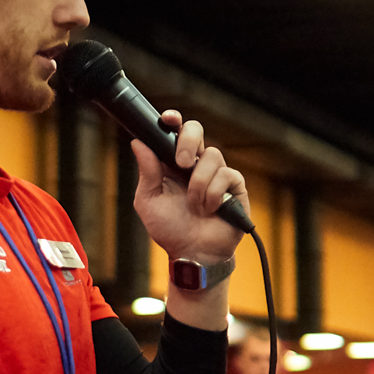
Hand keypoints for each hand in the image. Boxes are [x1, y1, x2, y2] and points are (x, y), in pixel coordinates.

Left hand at [129, 111, 246, 263]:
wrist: (193, 254)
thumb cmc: (170, 229)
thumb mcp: (149, 201)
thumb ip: (147, 172)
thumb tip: (138, 142)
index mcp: (172, 163)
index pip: (174, 133)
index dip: (173, 120)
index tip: (168, 119)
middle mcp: (195, 163)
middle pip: (196, 130)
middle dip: (188, 141)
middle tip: (181, 163)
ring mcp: (216, 173)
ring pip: (212, 155)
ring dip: (199, 183)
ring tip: (195, 206)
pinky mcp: (235, 185)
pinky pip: (227, 175)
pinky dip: (214, 194)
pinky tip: (210, 209)